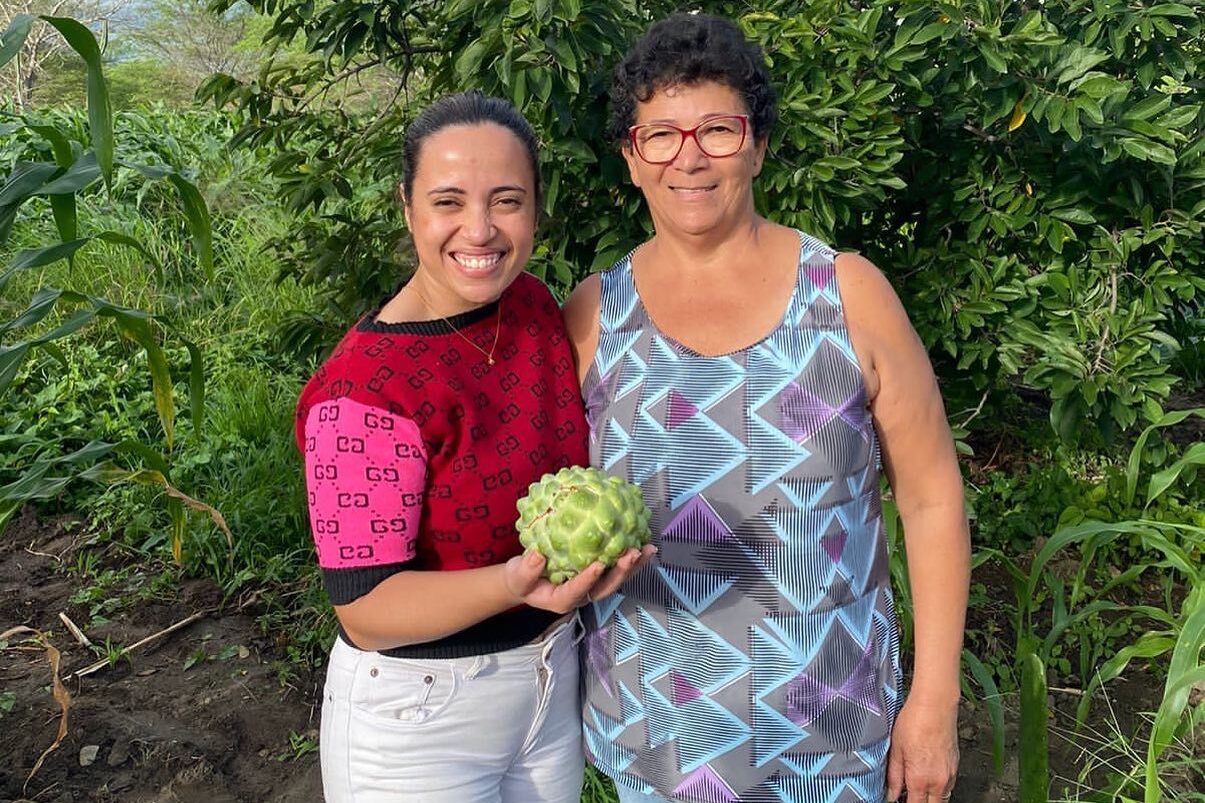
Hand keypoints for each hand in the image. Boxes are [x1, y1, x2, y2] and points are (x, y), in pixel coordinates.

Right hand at [503, 546, 656, 613]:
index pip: (576, 592)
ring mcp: (592, 587)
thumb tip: (537, 556)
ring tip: (647, 549)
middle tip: (632, 554)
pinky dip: (631, 559)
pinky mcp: (598, 577)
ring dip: (633, 566)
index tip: (598, 565)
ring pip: (616, 580)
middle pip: (604, 588)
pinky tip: (643, 544)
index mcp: (561, 600)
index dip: (588, 580)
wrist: (527, 578)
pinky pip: (617, 568)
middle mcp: (581, 596)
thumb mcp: (517, 577)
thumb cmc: (522, 579)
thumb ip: (526, 571)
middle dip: (620, 573)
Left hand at [885, 695, 958, 801]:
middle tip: (908, 795)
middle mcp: (938, 781)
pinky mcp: (956, 765)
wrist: (935, 705)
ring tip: (917, 788)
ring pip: (942, 798)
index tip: (899, 800)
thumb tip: (891, 794)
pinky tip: (928, 777)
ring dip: (931, 798)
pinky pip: (949, 786)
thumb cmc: (914, 721)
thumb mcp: (896, 749)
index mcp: (920, 779)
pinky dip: (939, 787)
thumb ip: (894, 776)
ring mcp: (950, 774)